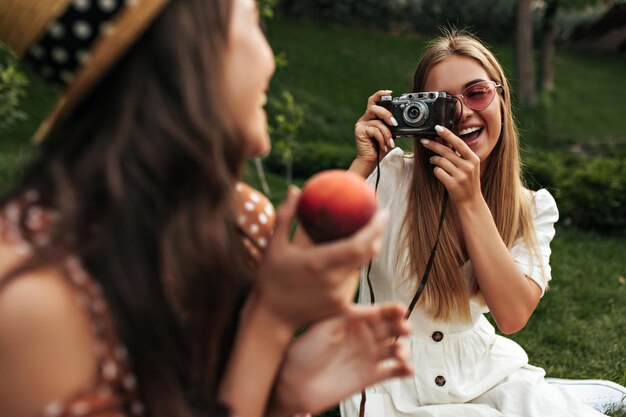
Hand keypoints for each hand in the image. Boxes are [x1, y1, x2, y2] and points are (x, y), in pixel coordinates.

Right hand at [255, 187, 387, 329]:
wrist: (271, 319)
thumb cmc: (270, 280)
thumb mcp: (274, 246)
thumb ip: (286, 216)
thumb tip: (294, 189)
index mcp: (321, 262)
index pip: (360, 244)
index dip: (375, 227)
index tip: (382, 210)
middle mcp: (334, 279)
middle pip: (368, 254)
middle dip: (377, 234)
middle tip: (378, 217)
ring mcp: (340, 295)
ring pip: (361, 267)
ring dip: (365, 250)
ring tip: (363, 233)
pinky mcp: (341, 306)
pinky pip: (353, 280)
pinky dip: (353, 266)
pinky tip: (350, 257)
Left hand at [268, 304, 412, 415]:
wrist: (294, 385)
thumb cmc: (303, 353)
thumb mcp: (322, 327)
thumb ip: (347, 316)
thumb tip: (372, 308)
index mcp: (351, 322)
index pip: (376, 312)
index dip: (390, 310)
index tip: (400, 310)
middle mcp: (362, 337)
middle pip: (389, 328)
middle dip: (400, 327)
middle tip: (405, 329)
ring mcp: (367, 356)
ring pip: (393, 349)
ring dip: (402, 349)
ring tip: (400, 353)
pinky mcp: (369, 376)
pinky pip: (392, 371)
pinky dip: (403, 369)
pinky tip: (406, 368)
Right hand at [354, 90, 397, 167]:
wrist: (370, 161)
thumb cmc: (380, 148)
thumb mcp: (389, 134)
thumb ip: (391, 126)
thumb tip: (398, 120)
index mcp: (372, 117)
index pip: (374, 101)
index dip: (380, 94)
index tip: (390, 93)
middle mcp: (365, 118)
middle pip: (375, 107)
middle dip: (386, 114)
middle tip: (394, 123)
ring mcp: (361, 124)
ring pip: (377, 122)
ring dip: (387, 134)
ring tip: (390, 143)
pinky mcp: (359, 131)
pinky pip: (375, 131)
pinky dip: (382, 139)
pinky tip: (384, 146)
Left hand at [421, 125, 482, 205]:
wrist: (471, 202)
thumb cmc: (467, 182)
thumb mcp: (469, 166)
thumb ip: (460, 155)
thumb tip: (444, 140)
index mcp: (473, 159)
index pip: (459, 143)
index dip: (448, 134)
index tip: (438, 128)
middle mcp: (468, 166)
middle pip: (446, 151)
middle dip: (433, 144)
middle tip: (424, 141)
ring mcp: (461, 176)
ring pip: (440, 161)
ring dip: (433, 160)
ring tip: (433, 160)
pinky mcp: (453, 184)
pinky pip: (438, 172)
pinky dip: (436, 171)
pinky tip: (439, 173)